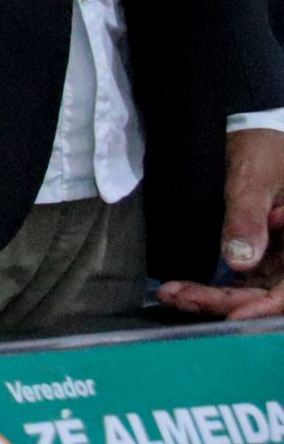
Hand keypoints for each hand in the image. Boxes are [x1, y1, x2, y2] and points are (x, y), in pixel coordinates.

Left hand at [158, 128, 283, 319]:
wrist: (250, 127)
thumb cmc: (262, 144)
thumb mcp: (255, 177)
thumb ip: (247, 217)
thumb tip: (239, 261)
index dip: (263, 308)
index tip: (230, 316)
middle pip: (268, 294)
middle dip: (224, 303)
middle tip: (178, 298)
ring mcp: (281, 256)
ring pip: (252, 291)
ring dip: (213, 298)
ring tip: (171, 296)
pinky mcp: (263, 253)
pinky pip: (242, 280)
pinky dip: (214, 287)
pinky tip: (182, 290)